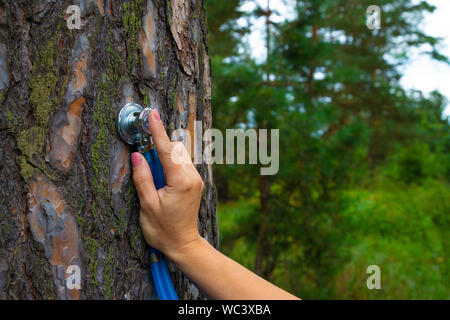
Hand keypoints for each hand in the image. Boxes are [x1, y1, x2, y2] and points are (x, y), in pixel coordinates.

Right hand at [131, 109, 203, 257]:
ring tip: (152, 171)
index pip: (167, 150)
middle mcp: (192, 177)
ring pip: (179, 155)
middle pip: (175, 149)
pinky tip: (160, 175)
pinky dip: (170, 162)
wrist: (183, 244)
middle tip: (143, 150)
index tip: (152, 114)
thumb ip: (142, 178)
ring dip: (164, 154)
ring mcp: (196, 179)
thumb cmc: (163, 229)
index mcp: (181, 181)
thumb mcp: (148, 205)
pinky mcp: (195, 182)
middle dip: (159, 145)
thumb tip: (137, 155)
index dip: (157, 131)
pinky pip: (182, 164)